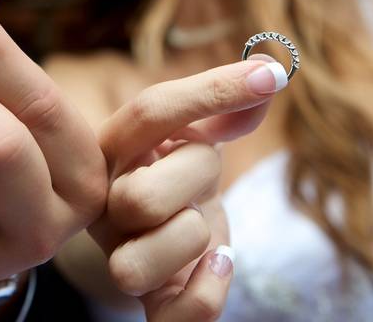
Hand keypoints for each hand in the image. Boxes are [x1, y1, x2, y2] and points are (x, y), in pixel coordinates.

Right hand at [90, 59, 284, 320]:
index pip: (150, 113)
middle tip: (203, 175)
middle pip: (140, 198)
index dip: (213, 91)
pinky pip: (174, 315)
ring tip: (203, 224)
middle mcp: (104, 206)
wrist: (166, 231)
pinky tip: (221, 262)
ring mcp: (122, 256)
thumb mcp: (196, 135)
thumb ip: (227, 108)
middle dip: (195, 177)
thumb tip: (269, 75)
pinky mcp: (153, 302)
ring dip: (191, 238)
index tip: (269, 76)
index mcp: (110, 151)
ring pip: (138, 264)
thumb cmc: (179, 174)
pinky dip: (207, 292)